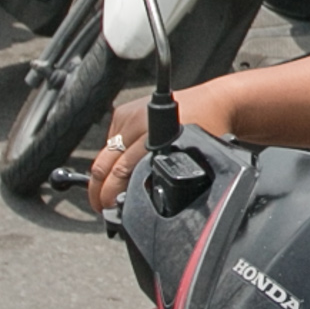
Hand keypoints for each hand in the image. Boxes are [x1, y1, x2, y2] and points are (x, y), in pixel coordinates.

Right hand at [84, 85, 237, 212]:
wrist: (211, 101)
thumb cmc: (207, 130)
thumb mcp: (190, 158)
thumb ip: (167, 177)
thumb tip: (143, 202)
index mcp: (153, 135)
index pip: (121, 170)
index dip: (110, 193)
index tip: (108, 207)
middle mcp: (137, 121)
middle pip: (105, 162)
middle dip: (98, 189)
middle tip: (100, 206)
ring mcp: (129, 114)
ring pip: (104, 152)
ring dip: (103, 174)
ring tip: (105, 192)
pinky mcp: (124, 111)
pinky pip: (110, 140)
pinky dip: (111, 157)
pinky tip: (116, 170)